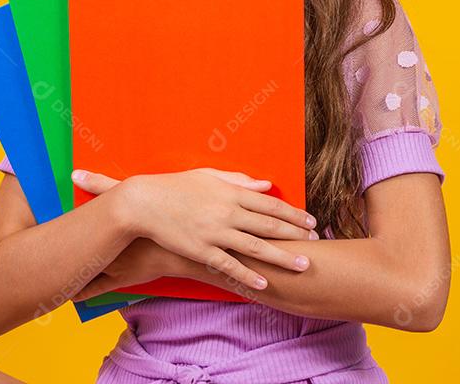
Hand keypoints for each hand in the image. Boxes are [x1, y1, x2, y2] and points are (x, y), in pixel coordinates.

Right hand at [73, 167, 316, 289]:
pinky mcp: (201, 250)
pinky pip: (229, 266)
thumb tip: (266, 184)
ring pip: (256, 247)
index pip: (270, 204)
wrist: (143, 203)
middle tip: (316, 243)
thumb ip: (239, 180)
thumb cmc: (175, 187)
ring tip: (303, 265)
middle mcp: (228, 212)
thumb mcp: (208, 176)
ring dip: (282, 258)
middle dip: (296, 235)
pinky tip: (263, 283)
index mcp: (231, 192)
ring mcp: (215, 232)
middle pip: (270, 225)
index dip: (293, 213)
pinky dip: (247, 275)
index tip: (310, 221)